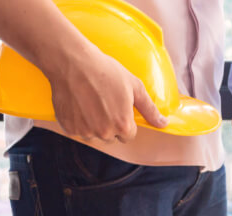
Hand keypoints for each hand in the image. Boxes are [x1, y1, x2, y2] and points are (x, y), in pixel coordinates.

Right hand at [46, 43, 166, 142]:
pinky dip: (78, 121)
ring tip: (90, 102)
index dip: (125, 122)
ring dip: (93, 125)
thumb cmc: (105, 71)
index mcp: (122, 125)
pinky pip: (77, 131)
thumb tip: (163, 124)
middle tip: (103, 102)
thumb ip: (150, 110)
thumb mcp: (135, 87)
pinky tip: (79, 104)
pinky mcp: (68, 127)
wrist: (72, 62)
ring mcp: (85, 131)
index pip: (128, 136)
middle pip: (111, 137)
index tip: (118, 109)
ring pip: (94, 135)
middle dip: (110, 124)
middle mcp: (104, 132)